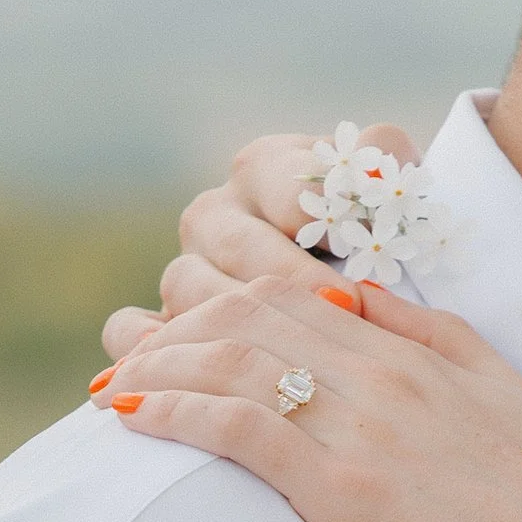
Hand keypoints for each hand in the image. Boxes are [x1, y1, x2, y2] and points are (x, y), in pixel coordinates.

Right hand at [101, 122, 419, 365]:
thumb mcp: (393, 198)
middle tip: (343, 310)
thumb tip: (382, 142)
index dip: (325, 221)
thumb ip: (386, 162)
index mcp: (265, 171)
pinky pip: (128, 329)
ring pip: (188, 289)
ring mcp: (185, 269)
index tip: (368, 250)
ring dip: (237, 325)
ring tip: (283, 355)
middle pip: (239, 245)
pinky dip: (140, 349)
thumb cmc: (384, 249)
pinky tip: (177, 378)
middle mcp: (217, 215)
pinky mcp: (161, 322)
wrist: (368, 296)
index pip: (284, 186)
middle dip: (293, 279)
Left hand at [103, 277, 521, 521]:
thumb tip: (366, 290)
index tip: (180, 328)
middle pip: (249, 318)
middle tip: (127, 358)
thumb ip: (439, 335)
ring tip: (110, 390)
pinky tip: (133, 420)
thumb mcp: (509, 396)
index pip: (296, 295)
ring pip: (231, 362)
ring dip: (156, 367)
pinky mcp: (342, 492)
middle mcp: (382, 378)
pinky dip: (175, 412)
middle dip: (173, 329)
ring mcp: (360, 431)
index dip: (224, 303)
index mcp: (417, 356)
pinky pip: (237, 427)